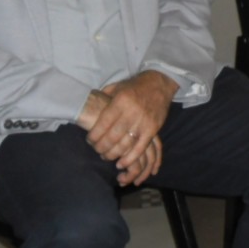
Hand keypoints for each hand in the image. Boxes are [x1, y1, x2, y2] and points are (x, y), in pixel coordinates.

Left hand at [86, 70, 177, 185]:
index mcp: (121, 101)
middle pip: (112, 136)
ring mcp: (143, 121)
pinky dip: (130, 158)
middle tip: (97, 150)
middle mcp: (132, 112)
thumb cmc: (134, 86)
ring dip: (113, 154)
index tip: (89, 140)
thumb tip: (88, 106)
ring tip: (106, 157)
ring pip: (125, 144)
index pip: (103, 123)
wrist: (159, 83)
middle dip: (101, 147)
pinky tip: (121, 164)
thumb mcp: (117, 87)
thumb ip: (103, 97)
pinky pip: (140, 148)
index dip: (94, 135)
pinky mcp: (153, 129)